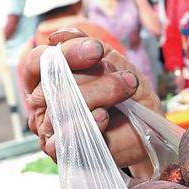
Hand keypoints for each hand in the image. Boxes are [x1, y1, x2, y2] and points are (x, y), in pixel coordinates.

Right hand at [18, 26, 161, 174]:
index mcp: (48, 80)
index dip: (66, 53)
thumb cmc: (129, 98)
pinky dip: (85, 125)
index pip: (37, 61)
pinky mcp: (62, 152)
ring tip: (126, 92)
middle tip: (128, 80)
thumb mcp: (115, 66)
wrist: (150, 134)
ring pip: (60, 107)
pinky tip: (104, 118)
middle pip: (52, 84)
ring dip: (99, 96)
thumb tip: (57, 36)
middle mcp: (43, 104)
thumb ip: (87, 47)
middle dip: (94, 78)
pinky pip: (62, 138)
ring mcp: (49, 130)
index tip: (97, 51)